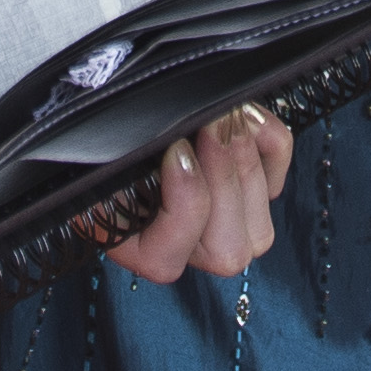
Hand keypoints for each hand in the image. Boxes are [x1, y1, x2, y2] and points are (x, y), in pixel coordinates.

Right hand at [107, 103, 292, 283]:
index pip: (164, 261)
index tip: (176, 149)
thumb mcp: (92, 149)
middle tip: (212, 125)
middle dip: (224, 180)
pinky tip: (248, 118)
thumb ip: (109, 158)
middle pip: (225, 252)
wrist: (116, 109)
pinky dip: (271, 149)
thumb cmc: (96, 133)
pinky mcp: (250, 195)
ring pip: (258, 233)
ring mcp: (221, 226)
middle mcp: (181, 247)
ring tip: (227, 117)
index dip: (183, 205)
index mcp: (131, 244)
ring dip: (247, 167)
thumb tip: (164, 146)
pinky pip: (278, 184)